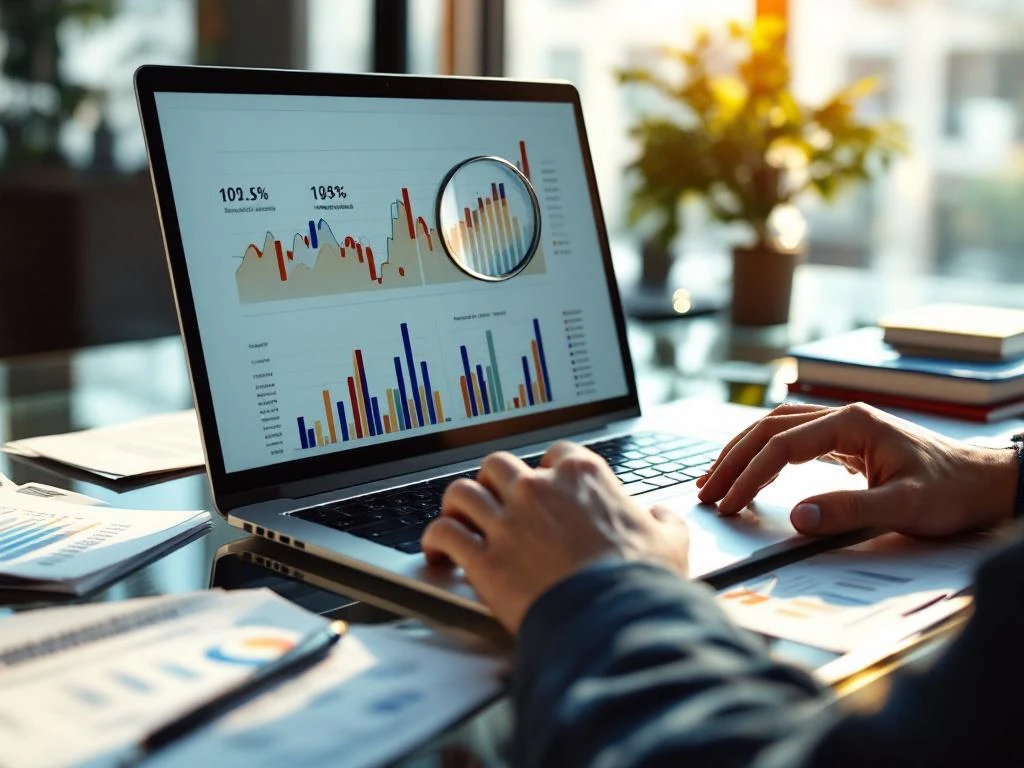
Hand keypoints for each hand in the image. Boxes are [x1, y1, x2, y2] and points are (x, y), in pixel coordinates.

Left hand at [421, 442, 689, 632]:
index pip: (553, 454)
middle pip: (498, 465)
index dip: (545, 470)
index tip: (545, 486)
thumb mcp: (670, 540)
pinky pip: (445, 534)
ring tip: (459, 519)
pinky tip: (439, 551)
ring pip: (463, 492)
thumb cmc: (642, 580)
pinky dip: (436, 540)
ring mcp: (508, 521)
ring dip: (458, 505)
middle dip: (494, 482)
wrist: (616, 619)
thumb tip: (660, 517)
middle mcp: (539, 489)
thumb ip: (662, 520)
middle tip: (497, 502)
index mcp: (582, 475)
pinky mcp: (484, 558)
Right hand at [696, 402, 1017, 537]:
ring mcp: (843, 426)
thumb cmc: (953, 492)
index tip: (727, 503)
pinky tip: (751, 471)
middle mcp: (842, 416)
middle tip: (706, 491)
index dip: (749, 475)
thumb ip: (849, 511)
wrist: (986, 484)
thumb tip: (796, 517)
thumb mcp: (904, 507)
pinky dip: (763, 454)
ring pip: (775, 428)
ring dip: (742, 452)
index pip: (782, 445)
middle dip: (733, 460)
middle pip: (769, 428)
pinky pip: (791, 439)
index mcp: (852, 422)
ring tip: (714, 479)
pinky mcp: (846, 441)